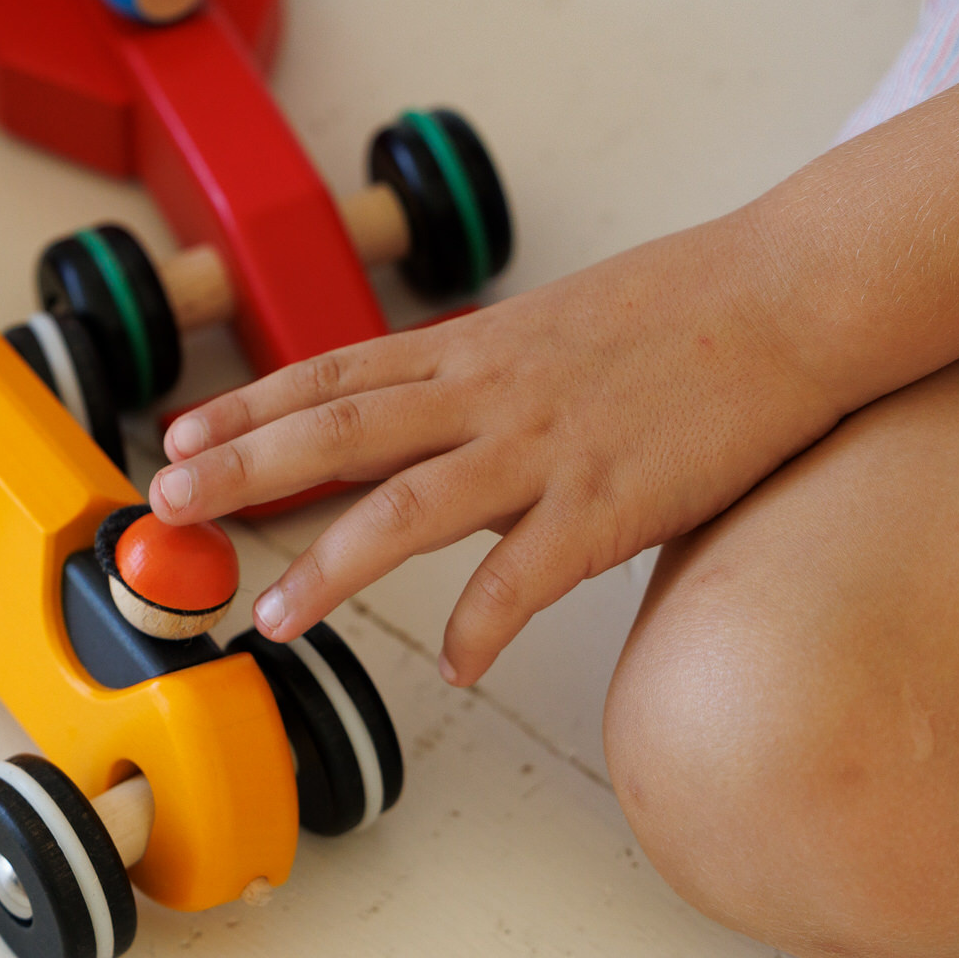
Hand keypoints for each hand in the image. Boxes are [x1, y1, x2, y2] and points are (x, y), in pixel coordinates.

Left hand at [147, 213, 840, 685]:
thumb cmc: (686, 312)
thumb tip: (439, 424)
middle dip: (243, 472)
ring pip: (410, 509)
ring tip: (276, 619)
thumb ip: (488, 381)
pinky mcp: (611, 500)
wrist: (794, 293)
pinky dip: (484, 623)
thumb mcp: (557, 330)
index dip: (249, 409)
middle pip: (339, 431)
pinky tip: (452, 664)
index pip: (335, 376)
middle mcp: (491, 394)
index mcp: (474, 350)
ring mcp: (547, 448)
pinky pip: (529, 576)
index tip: (179, 437)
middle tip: (164, 506)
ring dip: (333, 566)